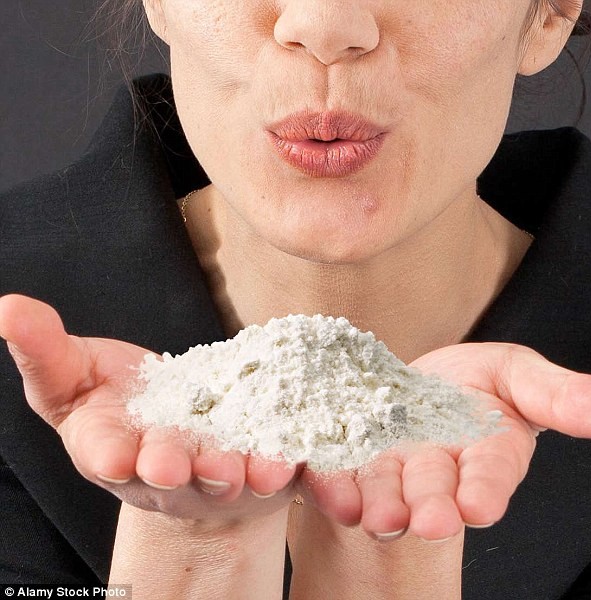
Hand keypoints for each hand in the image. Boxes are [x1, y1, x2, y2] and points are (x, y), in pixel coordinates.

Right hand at [0, 294, 299, 521]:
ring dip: (244, 471)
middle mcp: (167, 466)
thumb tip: (5, 308)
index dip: (112, 454)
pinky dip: (292, 464)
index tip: (118, 455)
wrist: (186, 426)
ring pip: (231, 470)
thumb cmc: (125, 404)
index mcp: (116, 448)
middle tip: (180, 465)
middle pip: (173, 467)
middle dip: (177, 466)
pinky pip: (279, 461)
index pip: (106, 452)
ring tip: (260, 469)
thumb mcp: (76, 377)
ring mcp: (217, 466)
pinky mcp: (262, 457)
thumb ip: (46, 352)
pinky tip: (301, 459)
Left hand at [298, 343, 590, 540]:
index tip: (479, 507)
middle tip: (424, 523)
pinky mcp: (347, 455)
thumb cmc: (472, 385)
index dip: (486, 490)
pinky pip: (337, 468)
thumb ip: (561, 397)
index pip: (490, 474)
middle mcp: (436, 469)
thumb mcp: (519, 376)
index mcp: (483, 453)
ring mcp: (388, 465)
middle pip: (433, 489)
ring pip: (383, 487)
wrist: (407, 387)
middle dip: (430, 506)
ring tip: (375, 517)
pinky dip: (331, 479)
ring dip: (378, 503)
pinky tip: (324, 483)